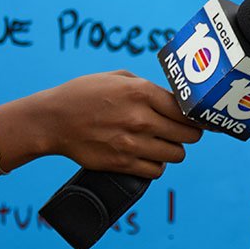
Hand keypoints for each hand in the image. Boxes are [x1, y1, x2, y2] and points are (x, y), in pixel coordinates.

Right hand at [35, 71, 201, 178]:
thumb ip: (148, 86)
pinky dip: (157, 164)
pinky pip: (157, 170)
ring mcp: (132, 144)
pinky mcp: (123, 163)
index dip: (195, 115)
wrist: (53, 120)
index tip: (196, 118)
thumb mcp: (118, 77)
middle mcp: (140, 118)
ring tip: (163, 143)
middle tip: (182, 131)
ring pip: (177, 154)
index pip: (186, 109)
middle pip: (188, 134)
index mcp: (141, 92)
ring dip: (173, 149)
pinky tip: (149, 155)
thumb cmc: (85, 94)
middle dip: (189, 133)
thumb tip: (173, 99)